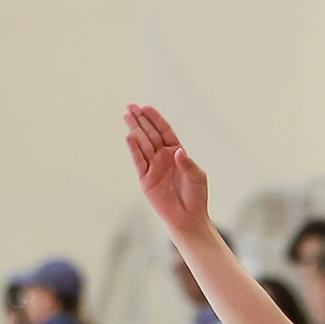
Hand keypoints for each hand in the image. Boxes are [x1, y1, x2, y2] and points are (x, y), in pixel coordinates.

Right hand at [123, 103, 208, 235]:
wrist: (188, 218)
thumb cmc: (196, 197)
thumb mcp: (198, 178)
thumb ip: (188, 164)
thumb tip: (177, 152)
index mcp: (177, 153)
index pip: (164, 131)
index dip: (155, 119)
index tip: (146, 107)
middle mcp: (163, 157)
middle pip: (150, 133)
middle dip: (141, 119)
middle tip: (131, 105)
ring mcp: (153, 167)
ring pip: (142, 144)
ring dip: (135, 129)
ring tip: (127, 115)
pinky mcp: (145, 179)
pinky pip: (138, 161)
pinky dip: (134, 149)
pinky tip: (129, 137)